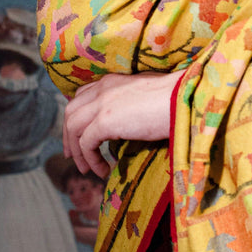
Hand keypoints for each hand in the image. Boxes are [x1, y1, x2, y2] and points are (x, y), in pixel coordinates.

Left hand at [63, 69, 183, 177]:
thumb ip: (129, 105)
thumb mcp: (145, 97)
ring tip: (87, 169)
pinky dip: (90, 159)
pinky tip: (103, 170)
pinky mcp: (105, 120)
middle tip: (73, 156)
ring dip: (77, 152)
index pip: (82, 96)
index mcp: (111, 81)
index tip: (80, 135)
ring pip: (73, 128)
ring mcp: (101, 104)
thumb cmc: (174, 99)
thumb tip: (126, 124)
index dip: (77, 117)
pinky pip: (86, 143)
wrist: (183, 98)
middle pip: (70, 112)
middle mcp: (102, 89)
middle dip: (68, 136)